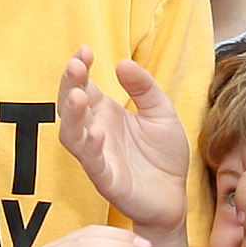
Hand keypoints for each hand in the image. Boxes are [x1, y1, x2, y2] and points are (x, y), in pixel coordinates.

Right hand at [55, 49, 187, 237]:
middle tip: (75, 66)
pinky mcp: (108, 180)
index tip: (85, 50)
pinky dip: (92, 149)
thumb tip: (123, 63)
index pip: (83, 86)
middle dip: (69, 86)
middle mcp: (95, 132)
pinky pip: (93, 164)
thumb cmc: (164, 155)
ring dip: (71, 116)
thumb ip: (144, 88)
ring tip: (78, 96)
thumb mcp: (161, 113)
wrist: (176, 196)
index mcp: (105, 114)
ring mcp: (98, 157)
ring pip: (73, 136)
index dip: (79, 68)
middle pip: (70, 107)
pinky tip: (97, 133)